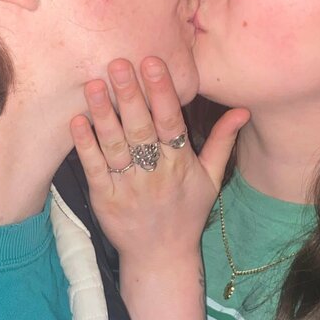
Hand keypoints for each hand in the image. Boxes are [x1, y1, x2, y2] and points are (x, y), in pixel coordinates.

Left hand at [70, 57, 248, 263]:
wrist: (162, 257)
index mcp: (180, 164)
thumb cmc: (186, 213)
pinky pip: (95, 168)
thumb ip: (223, 142)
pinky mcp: (106, 199)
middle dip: (130, 95)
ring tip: (95, 84)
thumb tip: (242, 110)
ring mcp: (128, 186)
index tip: (153, 63)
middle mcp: (154, 173)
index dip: (162, 93)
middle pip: (141, 129)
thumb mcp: (211, 179)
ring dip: (104, 114)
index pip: (172, 123)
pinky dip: (85, 145)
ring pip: (115, 145)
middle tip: (119, 63)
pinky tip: (77, 121)